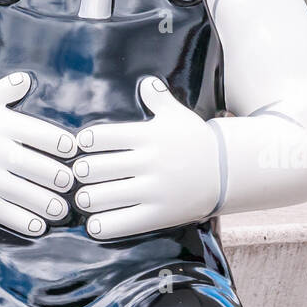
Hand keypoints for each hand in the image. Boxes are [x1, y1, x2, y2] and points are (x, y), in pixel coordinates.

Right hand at [0, 72, 75, 236]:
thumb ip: (9, 88)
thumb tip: (27, 78)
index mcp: (5, 125)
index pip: (49, 137)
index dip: (67, 147)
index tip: (74, 153)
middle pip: (45, 170)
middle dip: (64, 180)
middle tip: (72, 184)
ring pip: (32, 197)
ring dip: (53, 206)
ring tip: (61, 208)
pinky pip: (11, 217)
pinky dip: (30, 223)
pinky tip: (40, 224)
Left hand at [71, 76, 220, 239]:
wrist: (227, 172)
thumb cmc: (195, 141)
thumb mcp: (178, 115)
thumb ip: (158, 97)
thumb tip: (146, 81)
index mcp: (147, 136)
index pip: (101, 137)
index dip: (85, 142)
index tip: (83, 146)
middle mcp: (148, 162)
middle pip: (95, 168)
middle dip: (81, 173)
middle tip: (80, 175)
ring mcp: (154, 190)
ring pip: (102, 197)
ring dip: (86, 199)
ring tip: (85, 198)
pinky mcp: (159, 215)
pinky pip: (121, 223)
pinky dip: (101, 225)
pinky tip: (95, 223)